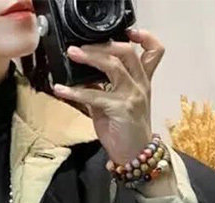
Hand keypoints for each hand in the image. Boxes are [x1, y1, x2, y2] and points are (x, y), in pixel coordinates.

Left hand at [51, 28, 167, 172]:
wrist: (134, 157)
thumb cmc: (124, 133)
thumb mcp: (112, 106)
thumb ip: (101, 90)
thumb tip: (82, 78)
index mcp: (142, 82)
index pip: (153, 52)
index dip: (144, 37)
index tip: (127, 32)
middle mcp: (140, 85)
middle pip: (127, 52)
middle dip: (103, 45)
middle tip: (81, 47)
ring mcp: (132, 95)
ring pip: (113, 66)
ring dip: (90, 57)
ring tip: (72, 54)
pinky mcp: (121, 108)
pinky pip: (95, 94)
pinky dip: (74, 91)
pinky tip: (60, 90)